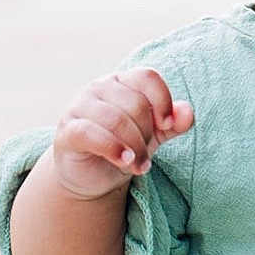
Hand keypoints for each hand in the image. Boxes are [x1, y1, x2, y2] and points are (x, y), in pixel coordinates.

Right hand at [50, 68, 193, 200]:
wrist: (92, 176)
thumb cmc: (124, 146)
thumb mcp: (154, 135)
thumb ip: (174, 123)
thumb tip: (188, 112)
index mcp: (121, 82)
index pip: (147, 77)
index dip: (162, 100)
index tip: (168, 126)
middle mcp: (99, 88)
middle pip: (135, 104)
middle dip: (147, 135)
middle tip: (146, 158)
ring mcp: (79, 107)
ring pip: (116, 119)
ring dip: (134, 147)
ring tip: (138, 166)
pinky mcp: (67, 131)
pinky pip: (91, 133)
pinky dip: (112, 148)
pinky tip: (123, 161)